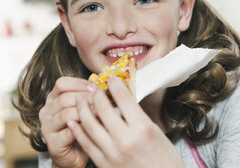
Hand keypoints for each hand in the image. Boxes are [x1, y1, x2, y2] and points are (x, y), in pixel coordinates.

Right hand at [39, 76, 96, 167]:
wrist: (75, 154)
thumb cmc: (82, 128)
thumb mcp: (84, 108)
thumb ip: (88, 96)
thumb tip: (104, 87)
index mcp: (53, 99)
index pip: (61, 83)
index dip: (80, 83)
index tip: (96, 88)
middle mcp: (46, 111)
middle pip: (64, 98)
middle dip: (86, 98)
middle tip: (102, 100)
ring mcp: (47, 127)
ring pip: (66, 114)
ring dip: (85, 112)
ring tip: (100, 113)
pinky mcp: (53, 143)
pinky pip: (68, 132)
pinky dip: (83, 128)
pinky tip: (94, 127)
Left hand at [67, 77, 184, 167]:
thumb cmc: (164, 160)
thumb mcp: (156, 132)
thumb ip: (138, 116)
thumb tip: (123, 100)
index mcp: (142, 128)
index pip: (123, 97)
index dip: (114, 84)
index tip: (112, 80)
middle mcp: (125, 139)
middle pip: (102, 107)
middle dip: (96, 93)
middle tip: (95, 88)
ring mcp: (112, 153)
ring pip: (89, 124)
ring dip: (82, 108)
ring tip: (80, 99)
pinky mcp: (103, 164)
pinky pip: (85, 143)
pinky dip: (78, 129)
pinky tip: (75, 121)